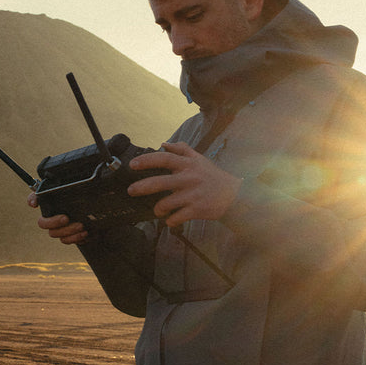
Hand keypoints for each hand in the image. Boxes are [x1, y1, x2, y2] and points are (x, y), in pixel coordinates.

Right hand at [27, 192, 88, 244]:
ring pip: (55, 234)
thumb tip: (40, 198)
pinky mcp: (67, 236)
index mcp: (49, 203)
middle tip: (66, 218)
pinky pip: (66, 241)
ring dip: (68, 231)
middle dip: (54, 222)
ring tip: (81, 226)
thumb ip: (61, 188)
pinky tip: (85, 233)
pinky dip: (75, 238)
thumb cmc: (82, 199)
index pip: (33, 198)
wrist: (97, 213)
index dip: (32, 200)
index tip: (36, 204)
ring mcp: (58, 228)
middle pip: (43, 223)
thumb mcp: (75, 190)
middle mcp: (50, 216)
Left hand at [127, 141, 241, 226]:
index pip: (164, 158)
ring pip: (166, 203)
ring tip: (158, 211)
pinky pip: (177, 217)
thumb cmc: (213, 176)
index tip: (132, 164)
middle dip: (142, 187)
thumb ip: (182, 149)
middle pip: (161, 182)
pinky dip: (170, 221)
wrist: (235, 195)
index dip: (147, 160)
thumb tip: (163, 144)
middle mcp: (189, 178)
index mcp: (188, 164)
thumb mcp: (199, 159)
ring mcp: (193, 195)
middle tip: (131, 190)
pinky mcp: (197, 209)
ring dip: (158, 209)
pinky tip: (170, 220)